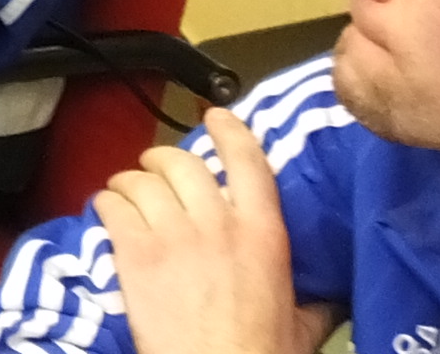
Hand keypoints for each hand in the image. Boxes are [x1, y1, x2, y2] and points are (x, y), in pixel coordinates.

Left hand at [98, 109, 322, 353]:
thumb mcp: (305, 322)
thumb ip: (316, 297)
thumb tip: (333, 294)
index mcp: (264, 233)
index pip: (247, 159)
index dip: (228, 130)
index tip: (215, 115)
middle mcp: (218, 223)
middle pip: (182, 162)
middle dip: (163, 161)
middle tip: (155, 171)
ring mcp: (174, 235)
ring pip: (141, 180)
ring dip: (130, 182)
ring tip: (126, 192)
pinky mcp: (136, 253)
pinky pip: (112, 207)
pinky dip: (106, 204)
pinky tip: (107, 213)